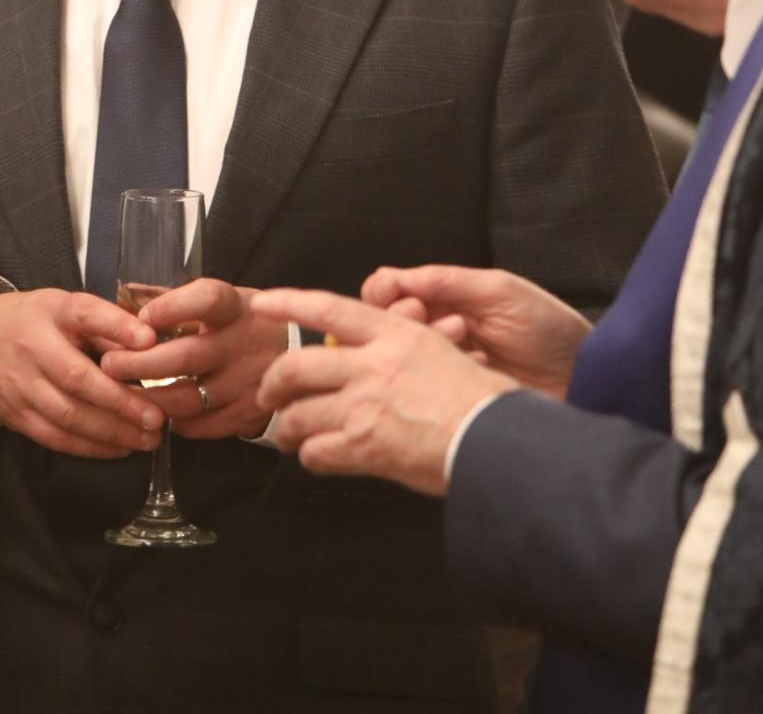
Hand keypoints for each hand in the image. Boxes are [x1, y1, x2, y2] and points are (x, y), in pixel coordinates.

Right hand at [0, 288, 164, 458]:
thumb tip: (152, 347)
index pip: (84, 313)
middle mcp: (33, 346)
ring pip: (67, 415)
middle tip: (157, 417)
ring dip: (111, 431)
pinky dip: (90, 447)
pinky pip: (55, 437)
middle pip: (76, 377)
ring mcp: (20, 384)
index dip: (116, 326)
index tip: (148, 340)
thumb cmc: (35, 323)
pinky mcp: (15, 415)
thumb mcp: (63, 308)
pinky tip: (119, 448)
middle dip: (120, 401)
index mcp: (51, 311)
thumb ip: (104, 325)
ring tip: (148, 439)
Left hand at [99, 277, 288, 438]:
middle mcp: (245, 344)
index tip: (141, 319)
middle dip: (140, 364)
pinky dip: (176, 422)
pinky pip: (203, 426)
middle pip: (186, 358)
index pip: (206, 300)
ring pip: (190, 399)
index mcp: (236, 307)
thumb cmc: (245, 322)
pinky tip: (160, 413)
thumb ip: (175, 297)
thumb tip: (125, 293)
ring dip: (150, 399)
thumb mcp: (222, 300)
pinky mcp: (250, 414)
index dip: (171, 308)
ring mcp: (250, 383)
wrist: (301, 355)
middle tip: (109, 365)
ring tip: (123, 395)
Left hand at [249, 288, 518, 497]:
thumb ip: (398, 350)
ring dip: (287, 428)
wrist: (499, 438)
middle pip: (297, 366)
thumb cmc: (482, 401)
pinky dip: (311, 457)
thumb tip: (369, 358)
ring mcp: (365, 405)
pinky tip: (318, 459)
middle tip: (270, 395)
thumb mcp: (441, 353)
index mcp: (395, 334)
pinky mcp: (364, 445)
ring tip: (289, 436)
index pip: (328, 308)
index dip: (289, 302)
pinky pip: (316, 452)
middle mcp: (373, 364)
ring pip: (298, 413)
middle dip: (273, 383)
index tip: (263, 302)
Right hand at [362, 264, 590, 398]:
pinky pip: (425, 387)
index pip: (391, 291)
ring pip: (403, 355)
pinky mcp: (452, 396)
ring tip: (468, 341)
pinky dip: (444, 375)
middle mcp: (439, 329)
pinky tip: (478, 369)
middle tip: (448, 323)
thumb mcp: (500, 291)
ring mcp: (444, 364)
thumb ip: (447, 281)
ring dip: (431, 345)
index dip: (387, 295)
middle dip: (410, 321)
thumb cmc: (551, 328)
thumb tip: (395, 277)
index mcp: (447, 297)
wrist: (585, 377)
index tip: (406, 301)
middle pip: (389, 324)